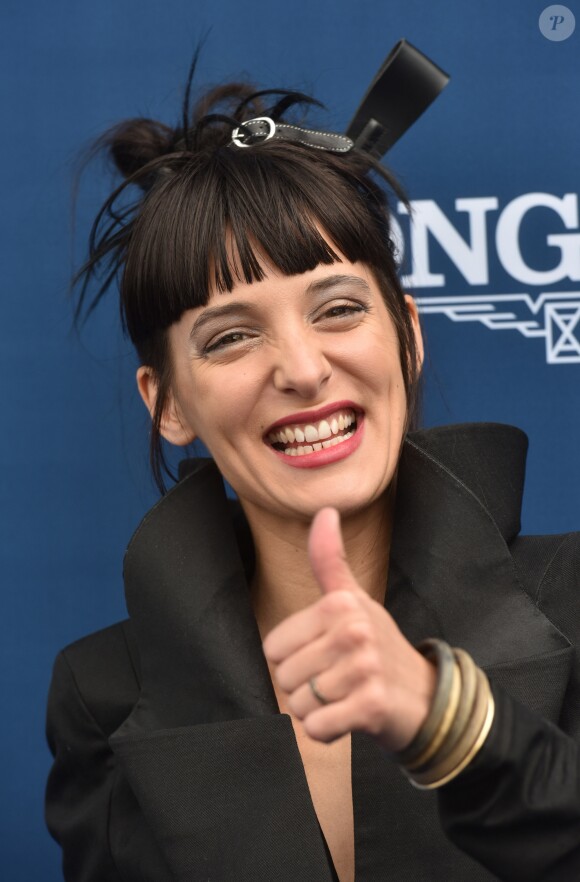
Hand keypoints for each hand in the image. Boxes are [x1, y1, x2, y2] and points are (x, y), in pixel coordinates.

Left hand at [262, 508, 435, 749]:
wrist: (425, 696)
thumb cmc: (378, 646)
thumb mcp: (353, 599)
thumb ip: (329, 560)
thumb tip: (324, 510)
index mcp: (340, 604)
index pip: (273, 647)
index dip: (293, 658)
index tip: (324, 655)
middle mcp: (353, 630)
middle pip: (284, 677)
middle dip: (304, 688)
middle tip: (337, 680)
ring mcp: (364, 667)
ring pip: (299, 705)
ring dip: (317, 710)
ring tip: (345, 697)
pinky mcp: (371, 705)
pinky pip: (317, 727)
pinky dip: (326, 731)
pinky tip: (348, 717)